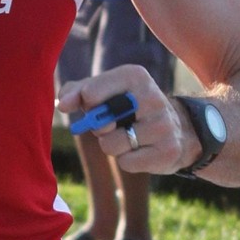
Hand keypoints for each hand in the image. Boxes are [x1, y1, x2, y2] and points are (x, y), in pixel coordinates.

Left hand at [56, 63, 188, 174]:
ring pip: (111, 145)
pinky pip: (126, 163)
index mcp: (134, 76)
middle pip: (100, 123)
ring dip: (112, 146)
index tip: (94, 105)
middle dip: (99, 128)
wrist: (176, 129)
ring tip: (129, 136)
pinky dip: (127, 160)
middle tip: (114, 123)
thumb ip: (76, 92)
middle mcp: (152, 97)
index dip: (86, 105)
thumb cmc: (128, 107)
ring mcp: (162, 125)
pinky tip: (141, 149)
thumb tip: (62, 104)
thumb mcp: (103, 91)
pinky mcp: (167, 151)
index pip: (90, 93)